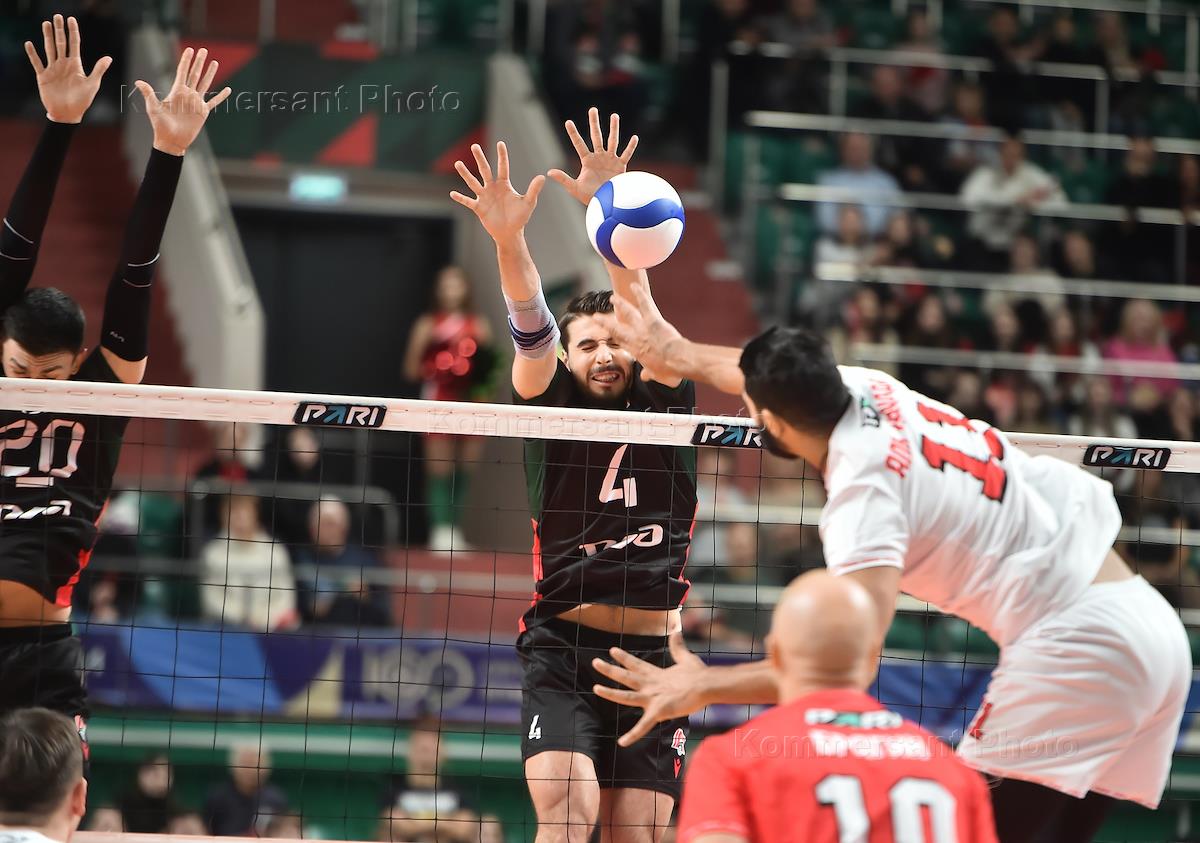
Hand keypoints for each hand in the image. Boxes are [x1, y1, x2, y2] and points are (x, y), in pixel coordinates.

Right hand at [25, 14, 111, 123]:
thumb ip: (98, 70)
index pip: (74, 44)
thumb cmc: (82, 101)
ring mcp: (53, 69)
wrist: (68, 114)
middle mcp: (64, 64)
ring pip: (49, 49)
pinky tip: (29, 44)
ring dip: (47, 36)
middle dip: (59, 30)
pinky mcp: (43, 76)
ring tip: (45, 23)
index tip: (71, 19)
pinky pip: (37, 63)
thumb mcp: (92, 84)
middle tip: (57, 16)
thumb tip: (109, 57)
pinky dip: (33, 54)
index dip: (73, 31)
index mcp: (76, 65)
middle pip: (61, 43)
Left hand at [134, 47, 231, 155]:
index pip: (182, 72)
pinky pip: (214, 102)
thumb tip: (138, 81)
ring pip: (205, 83)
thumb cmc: (160, 125)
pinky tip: (228, 90)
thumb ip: (148, 94)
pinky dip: (221, 96)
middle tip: (204, 50)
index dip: (186, 60)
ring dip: (210, 73)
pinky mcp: (203, 112)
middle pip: (195, 74)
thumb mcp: (153, 108)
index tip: (189, 49)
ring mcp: (196, 102)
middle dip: (199, 62)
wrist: (171, 140)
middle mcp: (187, 94)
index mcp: (177, 91)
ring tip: (214, 62)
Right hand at [450, 142, 544, 242]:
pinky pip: (468, 201)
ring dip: (465, 174)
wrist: (510, 233)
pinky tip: (452, 193)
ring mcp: (484, 197)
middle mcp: (492, 188)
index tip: (500, 143)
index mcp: (504, 185)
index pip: (502, 167)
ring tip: (457, 163)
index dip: (502, 156)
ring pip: (473, 183)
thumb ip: (533, 189)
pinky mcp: (479, 208)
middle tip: (474, 146)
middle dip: (480, 158)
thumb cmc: (520, 217)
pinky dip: (461, 198)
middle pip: (484, 170)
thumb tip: (542, 176)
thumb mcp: (528, 203)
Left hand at [547, 106, 638, 205]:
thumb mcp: (575, 188)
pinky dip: (631, 146)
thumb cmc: (590, 197)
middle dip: (594, 123)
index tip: (568, 122)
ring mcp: (610, 160)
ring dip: (613, 128)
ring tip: (614, 116)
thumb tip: (549, 172)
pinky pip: (626, 154)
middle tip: (592, 109)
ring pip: (612, 140)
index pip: (579, 144)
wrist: (606, 205)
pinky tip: (635, 137)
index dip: (573, 133)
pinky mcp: (621, 166)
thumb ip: (563, 178)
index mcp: (587, 161)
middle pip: (596, 136)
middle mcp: (599, 157)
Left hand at [592, 631, 707, 745]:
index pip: (636, 664)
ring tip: (595, 688)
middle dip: (610, 669)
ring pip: (626, 696)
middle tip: (595, 662)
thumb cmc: (698, 674)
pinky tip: (622, 742)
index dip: (624, 658)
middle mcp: (650, 685)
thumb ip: (678, 647)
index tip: (612, 651)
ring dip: (610, 693)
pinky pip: (643, 726)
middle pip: (626, 676)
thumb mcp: (686, 658)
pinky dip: (632, 735)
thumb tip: (676, 632)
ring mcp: (652, 698)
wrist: (706, 686)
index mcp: (656, 674)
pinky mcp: (658, 711)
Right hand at [611, 284, 683, 383]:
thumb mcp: (657, 374)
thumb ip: (649, 373)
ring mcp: (642, 328)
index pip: (619, 340)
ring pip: (628, 314)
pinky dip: (640, 294)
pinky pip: (645, 304)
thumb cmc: (668, 369)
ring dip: (620, 304)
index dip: (611, 334)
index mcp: (635, 351)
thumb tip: (646, 376)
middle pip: (615, 328)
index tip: (605, 329)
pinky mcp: (652, 319)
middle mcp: (635, 338)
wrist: (676, 359)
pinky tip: (634, 286)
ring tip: (614, 298)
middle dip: (604, 322)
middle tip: (595, 316)